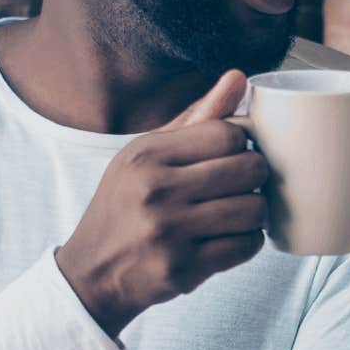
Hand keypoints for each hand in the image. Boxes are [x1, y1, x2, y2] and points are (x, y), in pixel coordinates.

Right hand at [57, 70, 267, 337]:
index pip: (228, 134)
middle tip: (242, 184)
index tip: (232, 156)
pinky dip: (249, 241)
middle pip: (249, 169)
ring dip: (256, 211)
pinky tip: (232, 236)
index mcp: (146, 155)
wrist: (93, 272)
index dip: (241, 145)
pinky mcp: (183, 270)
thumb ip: (196, 117)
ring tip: (239, 211)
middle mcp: (156, 191)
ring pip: (254, 209)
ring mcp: (170, 233)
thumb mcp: (146, 154)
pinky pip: (246, 246)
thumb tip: (240, 77)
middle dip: (256, 176)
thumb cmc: (125, 204)